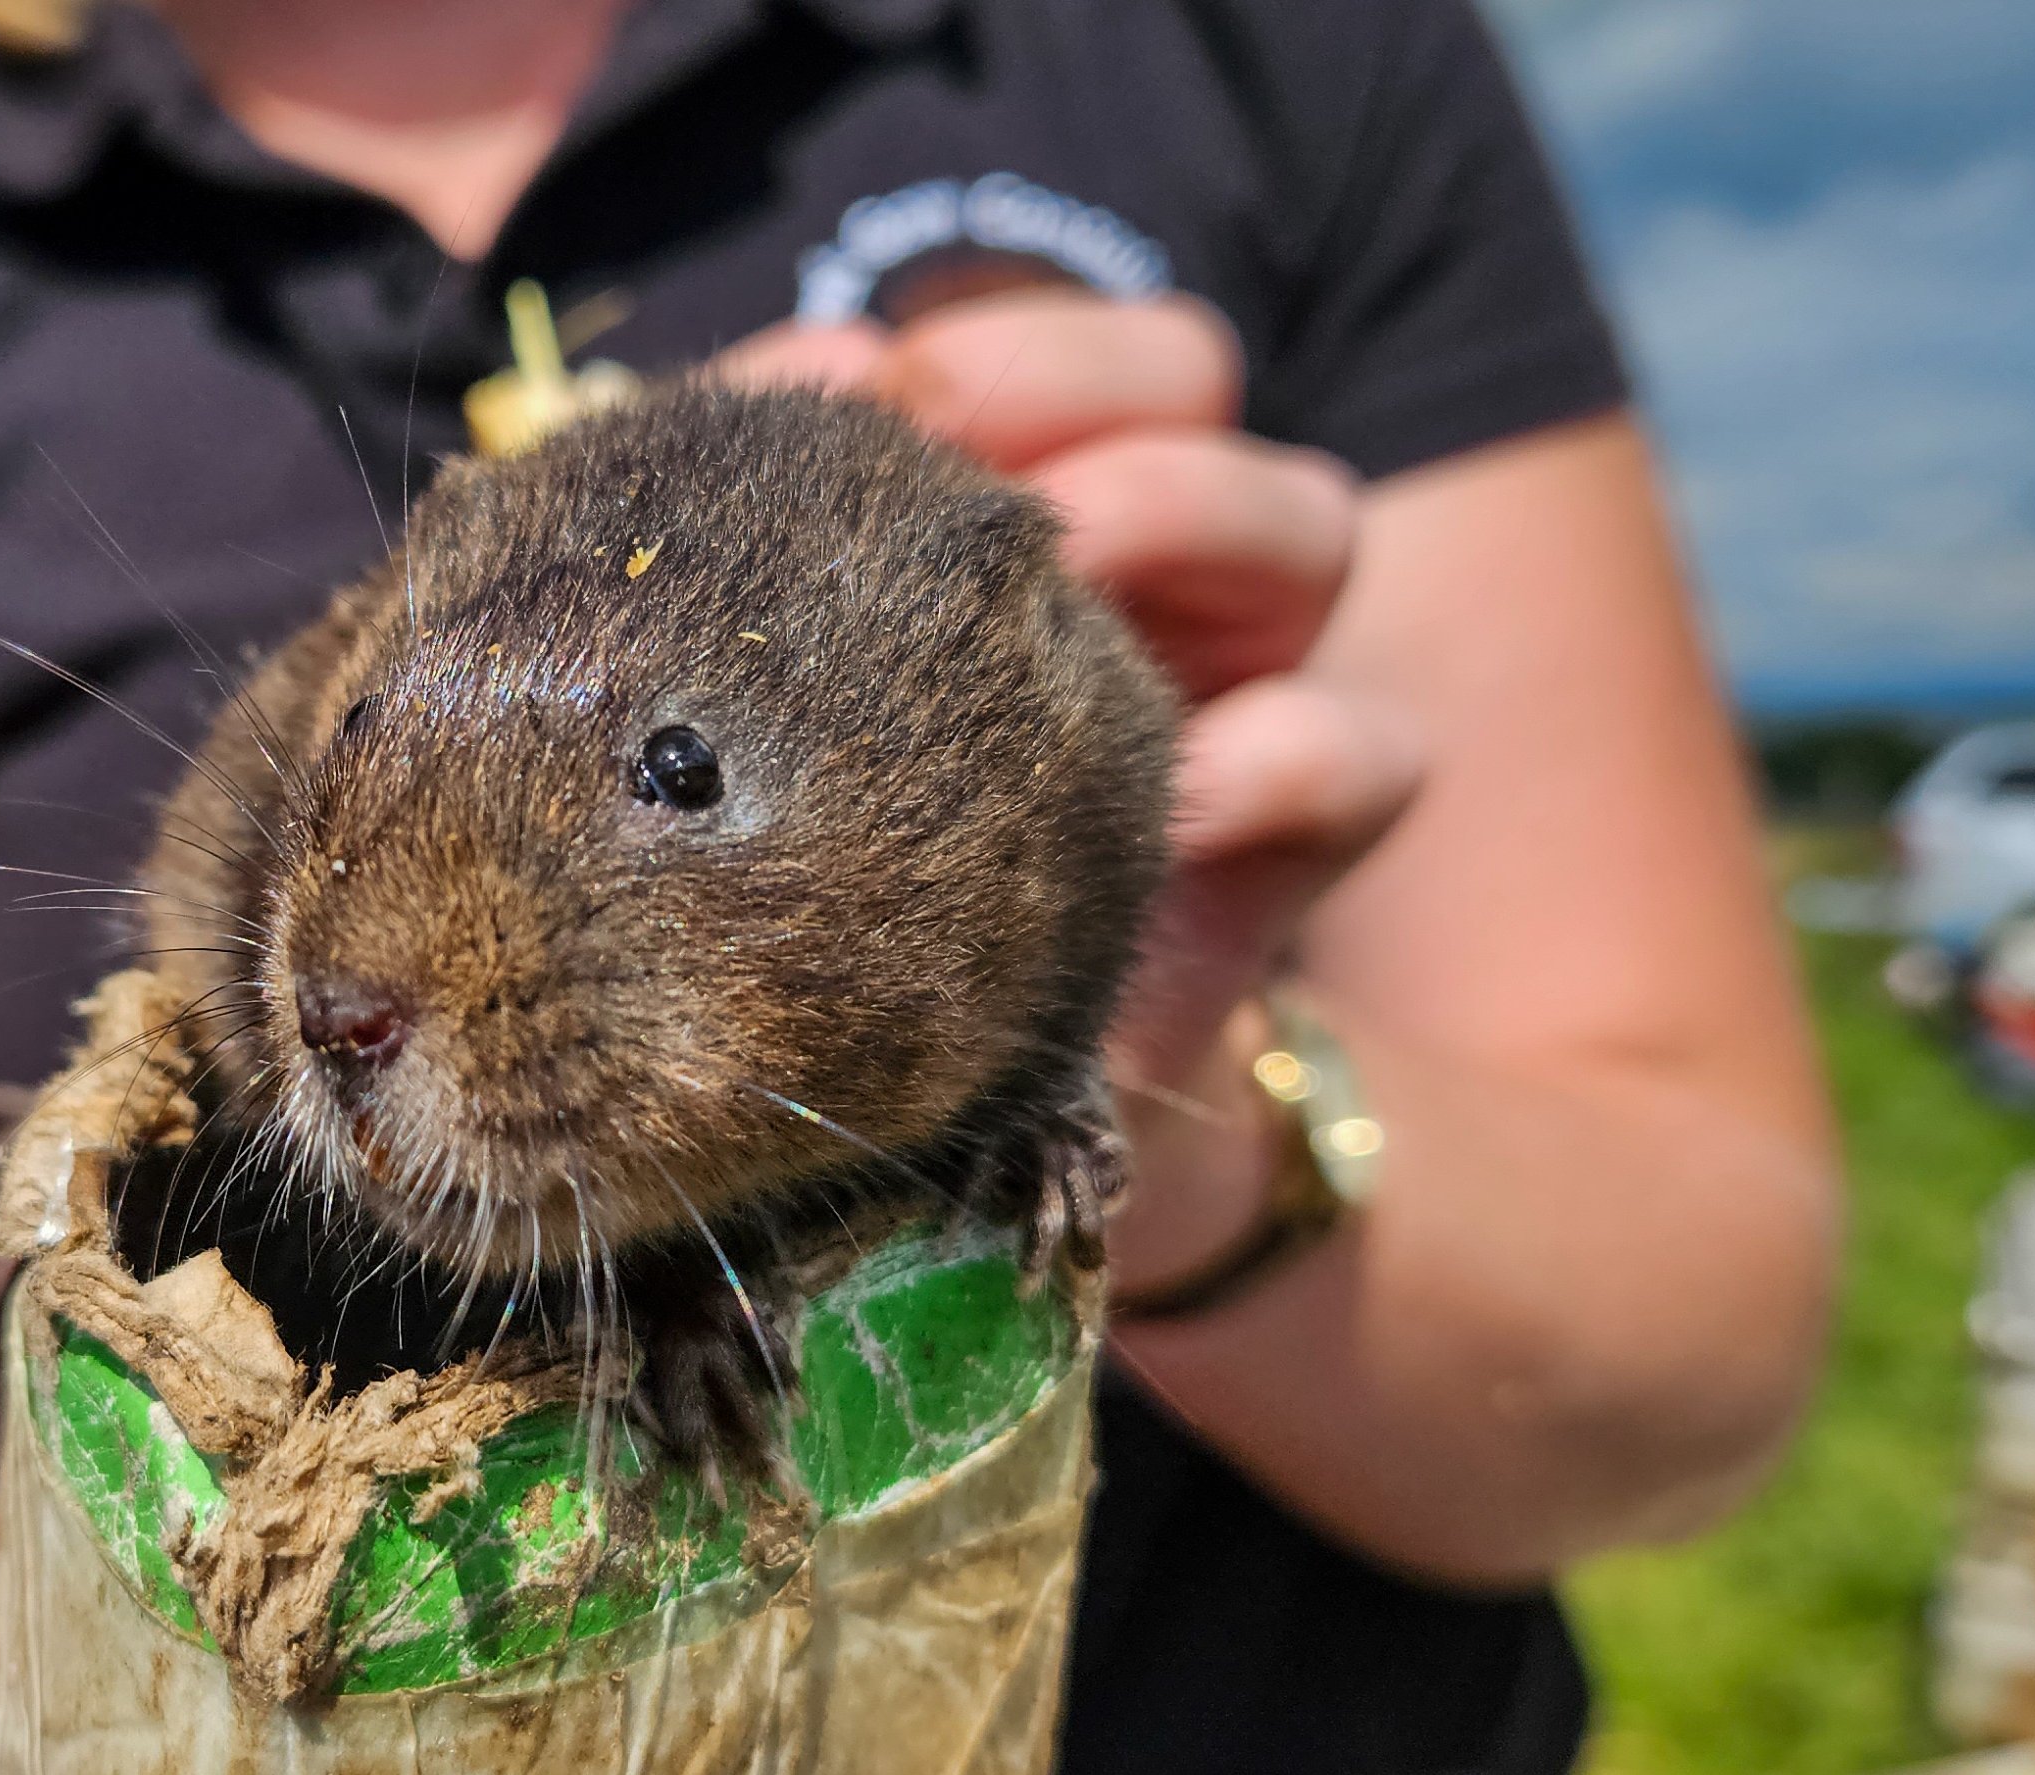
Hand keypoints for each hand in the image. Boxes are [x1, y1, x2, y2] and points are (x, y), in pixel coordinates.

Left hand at [720, 294, 1420, 1283]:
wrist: (927, 1173)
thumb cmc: (795, 944)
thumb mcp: (742, 768)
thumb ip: (716, 621)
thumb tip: (672, 474)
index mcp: (1005, 532)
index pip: (1029, 356)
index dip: (953, 341)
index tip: (835, 379)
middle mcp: (1142, 579)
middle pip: (1183, 371)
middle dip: (1071, 369)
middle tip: (944, 429)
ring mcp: (1241, 688)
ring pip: (1303, 520)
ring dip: (1191, 506)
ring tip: (1075, 558)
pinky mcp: (1303, 835)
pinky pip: (1361, 751)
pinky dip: (1292, 747)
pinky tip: (1199, 784)